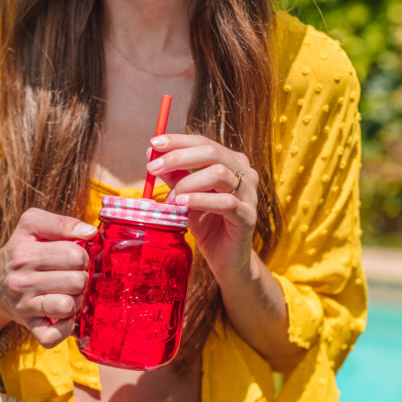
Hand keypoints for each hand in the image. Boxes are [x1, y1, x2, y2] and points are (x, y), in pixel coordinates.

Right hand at [0, 208, 95, 348]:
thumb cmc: (21, 251)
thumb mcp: (32, 225)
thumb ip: (62, 223)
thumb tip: (90, 232)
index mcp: (25, 252)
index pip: (75, 254)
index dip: (82, 255)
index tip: (73, 258)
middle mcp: (22, 279)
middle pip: (77, 280)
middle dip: (81, 278)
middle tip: (72, 276)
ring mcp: (24, 305)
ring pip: (68, 306)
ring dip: (76, 301)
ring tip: (69, 293)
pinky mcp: (28, 325)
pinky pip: (52, 336)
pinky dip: (65, 328)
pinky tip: (64, 316)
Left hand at [146, 134, 258, 286]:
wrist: (226, 259)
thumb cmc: (208, 224)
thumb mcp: (186, 196)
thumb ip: (174, 175)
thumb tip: (152, 152)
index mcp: (231, 163)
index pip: (204, 142)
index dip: (178, 141)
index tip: (154, 144)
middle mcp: (245, 173)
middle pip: (212, 152)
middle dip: (178, 157)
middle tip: (152, 168)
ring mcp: (249, 194)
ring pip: (219, 174)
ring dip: (188, 182)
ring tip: (170, 198)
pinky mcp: (248, 216)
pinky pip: (226, 202)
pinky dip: (200, 200)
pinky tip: (182, 204)